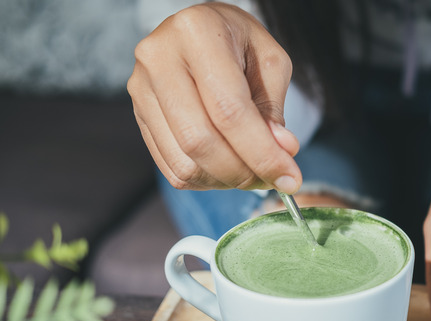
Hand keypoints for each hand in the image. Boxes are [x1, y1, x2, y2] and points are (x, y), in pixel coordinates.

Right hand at [127, 3, 300, 192]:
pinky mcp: (139, 114)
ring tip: (252, 172)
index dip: (262, 153)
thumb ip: (273, 110)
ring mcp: (142, 89)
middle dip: (243, 173)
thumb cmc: (240, 43)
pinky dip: (206, 180)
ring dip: (225, 181)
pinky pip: (172, 167)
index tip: (290, 178)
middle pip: (200, 141)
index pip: (229, 111)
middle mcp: (159, 59)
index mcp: (197, 33)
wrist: (203, 30)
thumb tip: (281, 153)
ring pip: (184, 162)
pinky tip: (228, 168)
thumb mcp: (270, 63)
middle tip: (273, 179)